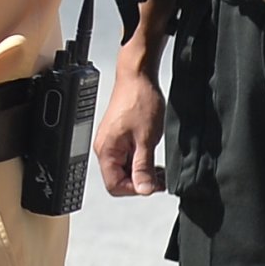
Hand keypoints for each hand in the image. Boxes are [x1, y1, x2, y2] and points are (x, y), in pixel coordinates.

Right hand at [94, 54, 164, 199]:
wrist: (138, 76)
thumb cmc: (139, 100)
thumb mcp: (146, 139)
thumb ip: (144, 167)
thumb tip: (144, 189)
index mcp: (106, 150)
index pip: (115, 186)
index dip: (135, 189)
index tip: (152, 184)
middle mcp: (105, 148)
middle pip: (119, 179)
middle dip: (140, 180)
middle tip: (159, 176)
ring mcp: (112, 142)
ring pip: (125, 169)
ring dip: (142, 170)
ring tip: (157, 166)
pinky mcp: (119, 137)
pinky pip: (127, 157)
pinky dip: (140, 160)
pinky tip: (152, 154)